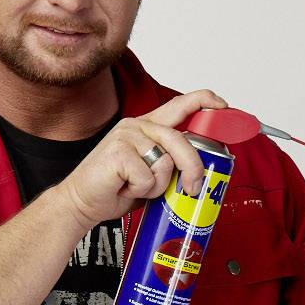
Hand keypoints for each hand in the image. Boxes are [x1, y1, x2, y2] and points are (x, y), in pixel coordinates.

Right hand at [58, 89, 227, 226]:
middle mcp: (137, 126)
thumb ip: (171, 163)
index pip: (180, 105)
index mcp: (147, 127)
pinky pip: (148, 177)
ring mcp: (126, 136)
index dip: (204, 102)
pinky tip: (124, 188)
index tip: (223, 107)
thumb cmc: (116, 188)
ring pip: (166, 163)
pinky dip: (140, 191)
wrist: (81, 203)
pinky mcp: (118, 152)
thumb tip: (202, 170)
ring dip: (157, 185)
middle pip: (180, 140)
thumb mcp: (151, 173)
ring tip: (136, 187)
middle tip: (193, 188)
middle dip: (193, 167)